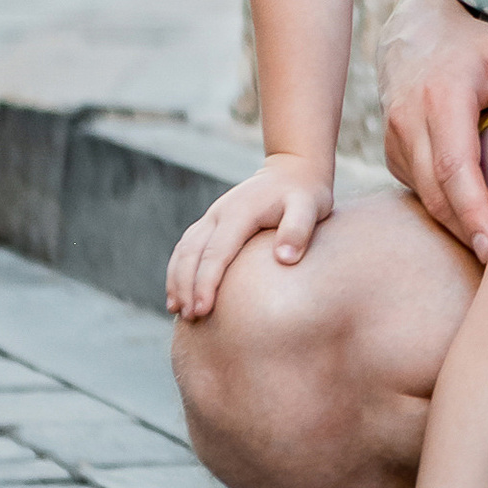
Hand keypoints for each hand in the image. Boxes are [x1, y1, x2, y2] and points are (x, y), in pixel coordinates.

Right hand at [166, 157, 332, 319]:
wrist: (292, 170)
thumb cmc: (304, 193)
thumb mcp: (310, 206)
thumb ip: (298, 230)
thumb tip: (285, 259)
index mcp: (240, 212)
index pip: (215, 252)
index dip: (206, 282)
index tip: (202, 310)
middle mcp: (219, 213)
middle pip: (191, 253)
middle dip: (185, 286)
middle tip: (189, 317)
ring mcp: (212, 217)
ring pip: (183, 250)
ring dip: (176, 280)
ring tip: (177, 311)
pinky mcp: (212, 223)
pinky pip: (186, 247)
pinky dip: (178, 270)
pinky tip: (179, 293)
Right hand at [380, 0, 487, 258]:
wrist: (416, 33)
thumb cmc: (475, 47)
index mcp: (441, 98)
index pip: (453, 166)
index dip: (473, 210)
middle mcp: (409, 121)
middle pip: (437, 192)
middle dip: (467, 231)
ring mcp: (395, 140)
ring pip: (426, 197)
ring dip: (458, 227)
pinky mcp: (393, 155)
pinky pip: (419, 191)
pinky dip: (446, 211)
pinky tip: (476, 225)